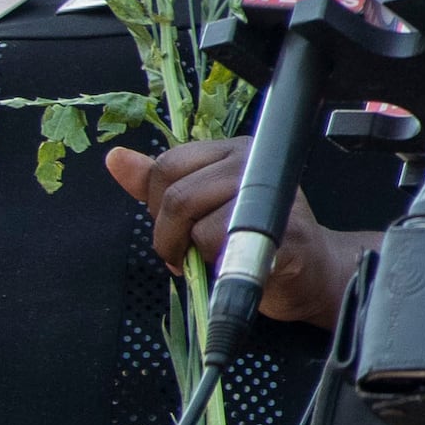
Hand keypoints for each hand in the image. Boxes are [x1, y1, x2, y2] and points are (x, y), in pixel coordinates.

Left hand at [109, 139, 349, 334]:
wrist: (308, 273)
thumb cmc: (252, 240)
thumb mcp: (200, 207)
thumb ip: (159, 185)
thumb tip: (116, 158)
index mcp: (232, 151)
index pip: (168, 166)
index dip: (158, 206)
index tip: (176, 228)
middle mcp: (252, 162)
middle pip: (177, 195)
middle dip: (168, 236)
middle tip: (184, 253)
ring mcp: (269, 194)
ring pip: (195, 220)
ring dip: (192, 252)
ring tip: (208, 260)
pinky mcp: (279, 228)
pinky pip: (220, 243)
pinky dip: (215, 263)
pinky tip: (230, 265)